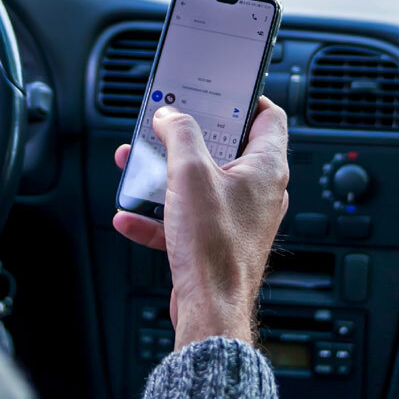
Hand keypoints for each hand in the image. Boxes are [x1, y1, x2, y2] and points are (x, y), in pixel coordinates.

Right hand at [113, 98, 288, 348]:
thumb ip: (180, 135)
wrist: (210, 308)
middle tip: (166, 126)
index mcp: (265, 167)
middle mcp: (257, 191)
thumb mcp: (190, 173)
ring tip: (138, 167)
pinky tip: (130, 215)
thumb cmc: (215, 247)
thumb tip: (171, 116)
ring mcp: (238, 217)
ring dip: (165, 174)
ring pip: (199, 183)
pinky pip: (186, 217)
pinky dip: (158, 214)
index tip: (215, 91)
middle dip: (187, 137)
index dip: (243, 98)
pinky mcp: (217, 240)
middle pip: (225, 148)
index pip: (268, 117)